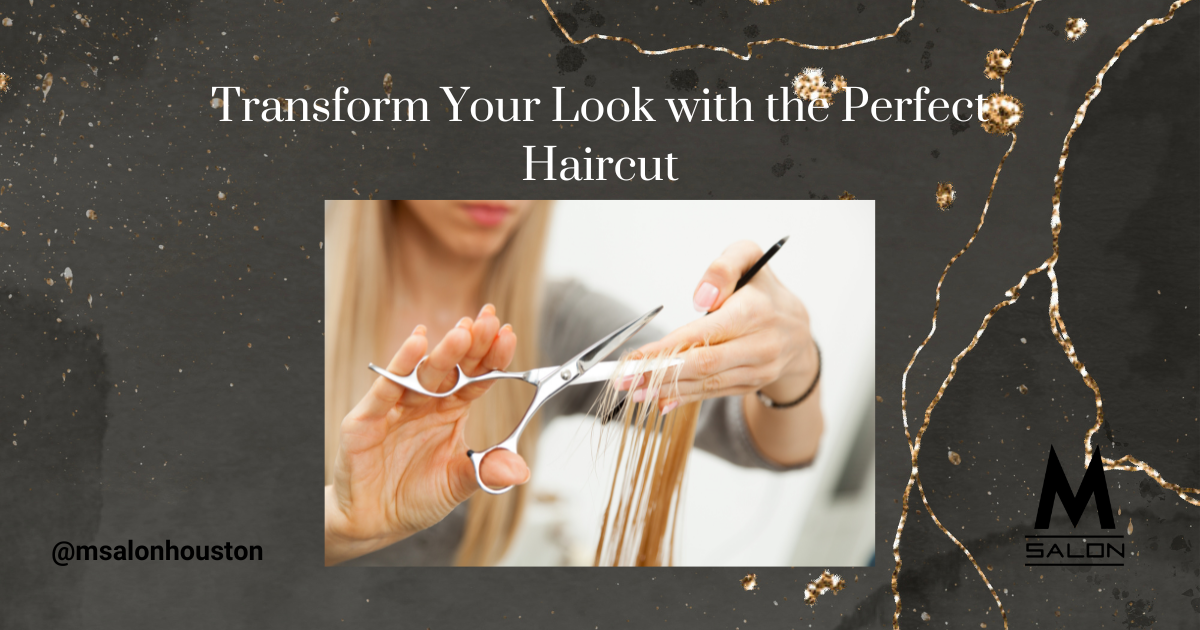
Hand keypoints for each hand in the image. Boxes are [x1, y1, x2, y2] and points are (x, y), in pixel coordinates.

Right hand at [325, 305, 529, 564]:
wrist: (373, 523)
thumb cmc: (416, 497)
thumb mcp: (458, 483)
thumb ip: (486, 471)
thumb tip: (521, 470)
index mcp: (451, 411)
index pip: (476, 378)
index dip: (492, 357)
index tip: (508, 334)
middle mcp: (426, 403)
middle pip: (452, 367)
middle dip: (471, 343)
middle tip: (488, 320)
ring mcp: (396, 408)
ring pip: (422, 374)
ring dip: (443, 352)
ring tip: (463, 331)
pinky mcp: (367, 418)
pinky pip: (386, 389)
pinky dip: (401, 366)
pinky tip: (418, 343)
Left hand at [620, 240, 817, 410]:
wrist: (797, 329)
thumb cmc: (763, 290)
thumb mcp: (749, 258)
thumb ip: (723, 268)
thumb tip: (701, 299)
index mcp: (754, 313)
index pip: (705, 335)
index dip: (667, 348)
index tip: (636, 355)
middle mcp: (759, 346)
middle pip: (703, 366)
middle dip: (659, 374)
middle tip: (624, 378)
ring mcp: (757, 371)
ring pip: (706, 384)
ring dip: (666, 389)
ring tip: (633, 391)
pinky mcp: (749, 385)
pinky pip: (713, 394)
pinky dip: (684, 396)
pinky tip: (658, 399)